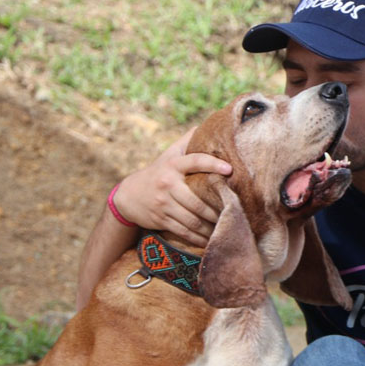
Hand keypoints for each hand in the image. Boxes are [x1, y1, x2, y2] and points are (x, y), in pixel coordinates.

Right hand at [113, 129, 231, 248]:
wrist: (129, 195)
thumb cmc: (158, 172)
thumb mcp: (169, 155)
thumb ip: (187, 142)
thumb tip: (207, 126)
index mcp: (172, 165)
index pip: (193, 161)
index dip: (211, 164)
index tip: (229, 170)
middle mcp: (167, 184)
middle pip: (196, 201)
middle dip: (217, 210)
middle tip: (235, 213)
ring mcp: (164, 203)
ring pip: (192, 219)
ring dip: (211, 226)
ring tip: (226, 227)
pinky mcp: (161, 219)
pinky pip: (184, 231)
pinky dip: (199, 237)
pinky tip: (211, 239)